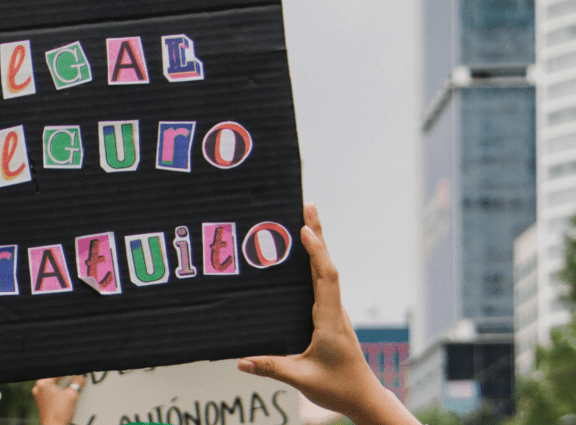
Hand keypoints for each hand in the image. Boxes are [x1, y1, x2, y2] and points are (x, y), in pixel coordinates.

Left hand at [32, 376, 86, 424]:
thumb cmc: (59, 414)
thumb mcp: (72, 395)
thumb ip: (77, 382)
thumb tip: (81, 376)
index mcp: (43, 383)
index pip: (58, 372)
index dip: (68, 372)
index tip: (75, 372)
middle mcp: (38, 388)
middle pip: (54, 378)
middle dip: (64, 379)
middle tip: (74, 379)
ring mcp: (38, 395)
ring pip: (51, 385)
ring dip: (61, 386)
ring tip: (70, 389)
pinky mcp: (40, 402)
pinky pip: (49, 392)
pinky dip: (57, 392)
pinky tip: (64, 395)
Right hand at [236, 205, 418, 424]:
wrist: (364, 398)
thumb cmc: (338, 388)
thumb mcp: (302, 380)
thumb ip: (271, 368)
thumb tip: (240, 361)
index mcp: (330, 322)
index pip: (325, 279)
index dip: (317, 253)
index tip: (305, 229)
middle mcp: (335, 311)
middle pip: (327, 265)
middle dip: (318, 234)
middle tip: (308, 206)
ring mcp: (335, 311)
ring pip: (327, 272)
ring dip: (318, 245)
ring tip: (303, 222)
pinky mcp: (331, 315)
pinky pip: (323, 282)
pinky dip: (316, 262)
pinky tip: (305, 257)